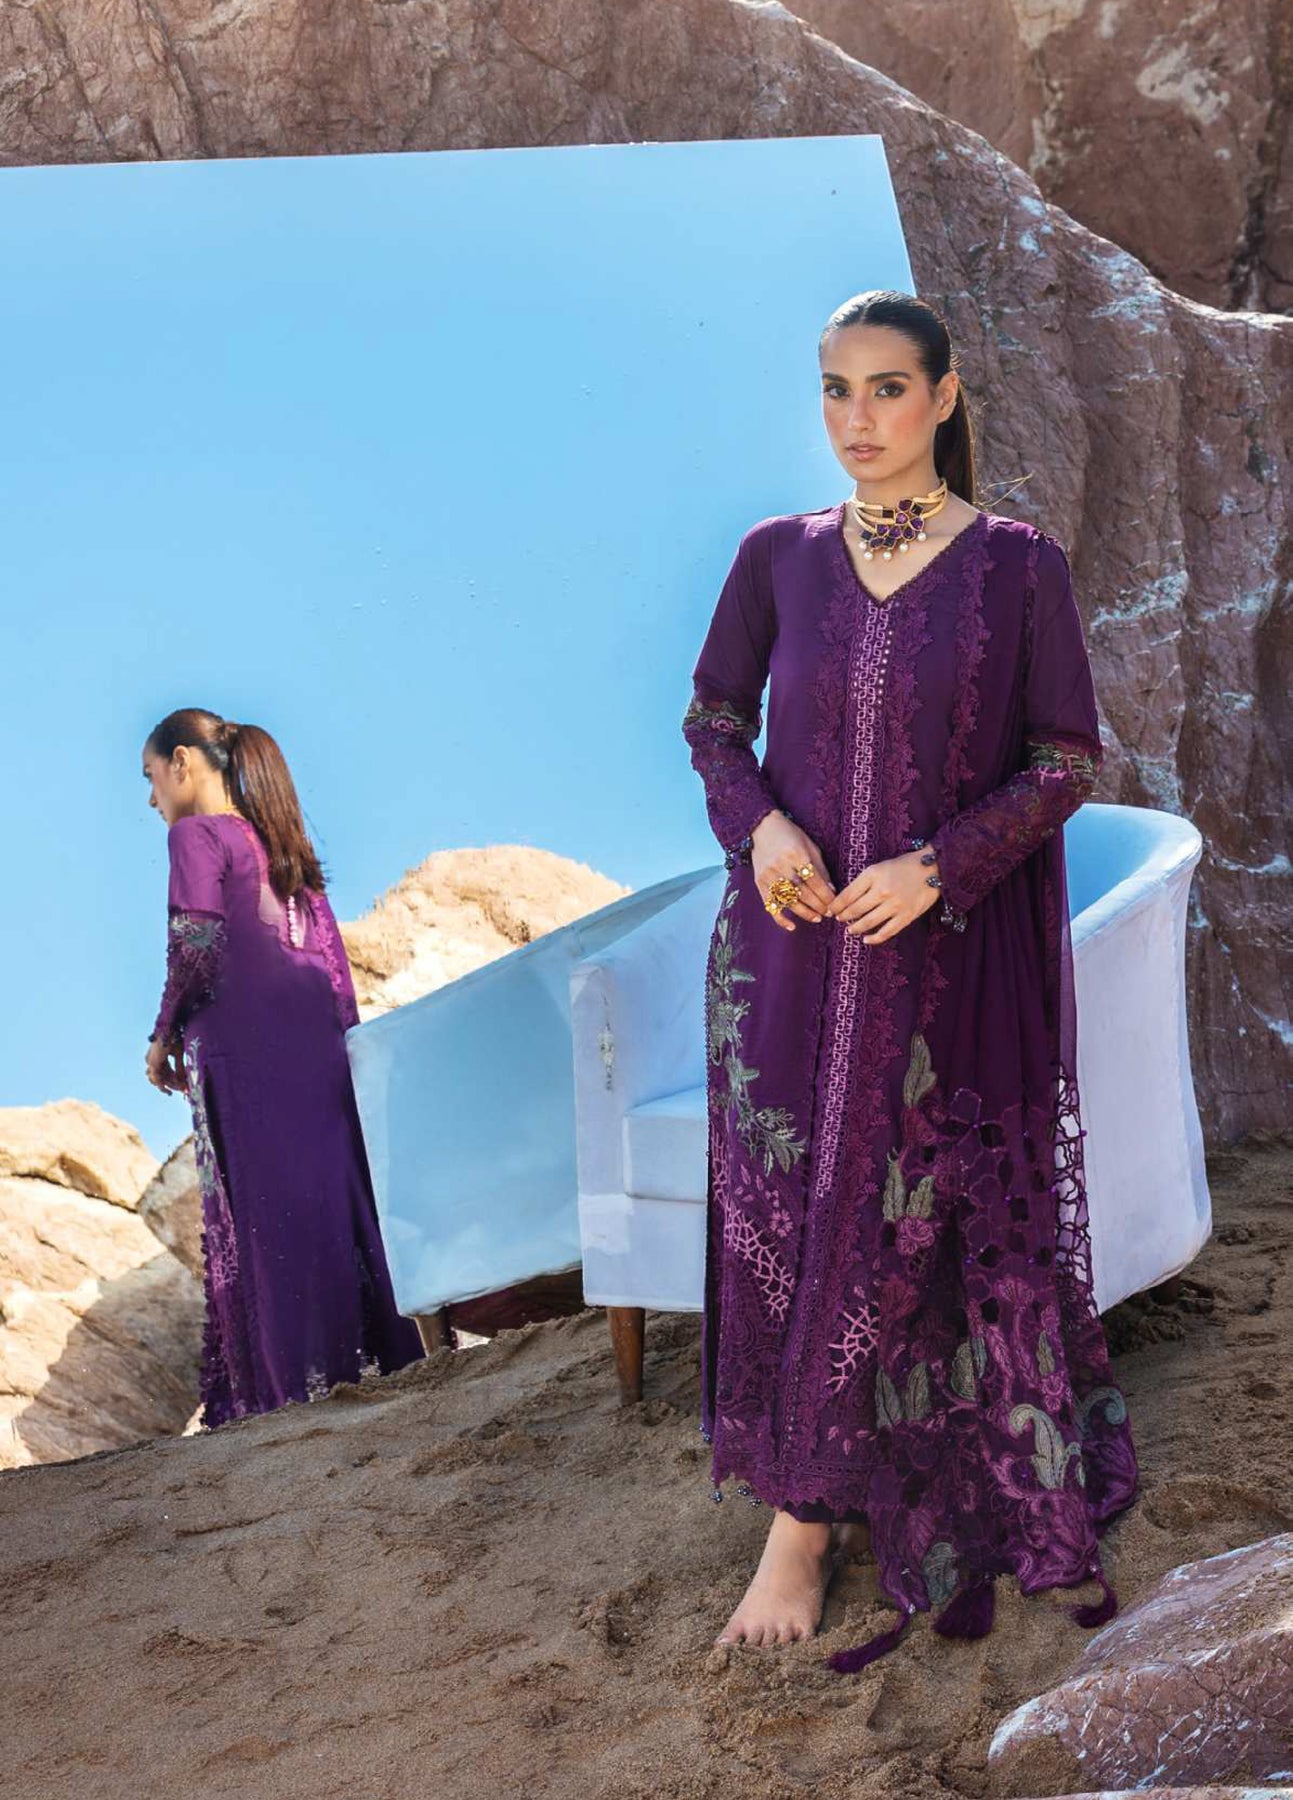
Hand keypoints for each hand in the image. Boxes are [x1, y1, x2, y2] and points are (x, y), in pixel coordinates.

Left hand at [146, 1036, 184, 1092]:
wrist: (170, 1028)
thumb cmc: (175, 1037)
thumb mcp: (178, 1054)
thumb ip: (179, 1067)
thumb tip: (185, 1080)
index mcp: (158, 1058)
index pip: (165, 1073)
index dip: (174, 1081)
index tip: (183, 1087)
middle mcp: (152, 1061)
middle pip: (161, 1078)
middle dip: (173, 1085)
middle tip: (183, 1089)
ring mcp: (151, 1062)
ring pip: (158, 1080)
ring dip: (170, 1085)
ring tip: (180, 1088)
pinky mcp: (153, 1063)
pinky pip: (157, 1079)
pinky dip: (165, 1084)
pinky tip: (173, 1087)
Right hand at [751, 811, 836, 932]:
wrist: (761, 828)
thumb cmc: (790, 835)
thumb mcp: (810, 846)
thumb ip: (820, 868)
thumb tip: (831, 890)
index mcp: (796, 854)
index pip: (814, 881)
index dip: (826, 895)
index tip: (835, 904)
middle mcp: (781, 866)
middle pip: (802, 892)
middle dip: (818, 905)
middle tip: (829, 913)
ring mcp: (768, 875)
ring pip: (788, 901)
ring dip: (805, 913)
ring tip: (817, 918)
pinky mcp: (759, 882)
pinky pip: (770, 904)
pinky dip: (780, 918)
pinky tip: (792, 926)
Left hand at [825, 848, 940, 943]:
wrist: (932, 870)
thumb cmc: (903, 867)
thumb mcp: (879, 868)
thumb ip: (863, 882)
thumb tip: (845, 899)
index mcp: (873, 875)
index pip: (847, 895)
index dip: (835, 905)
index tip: (830, 910)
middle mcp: (882, 891)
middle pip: (855, 910)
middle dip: (843, 916)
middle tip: (839, 919)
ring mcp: (894, 905)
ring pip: (867, 922)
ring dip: (855, 928)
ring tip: (849, 930)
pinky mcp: (906, 917)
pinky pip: (886, 932)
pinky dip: (874, 939)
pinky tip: (866, 940)